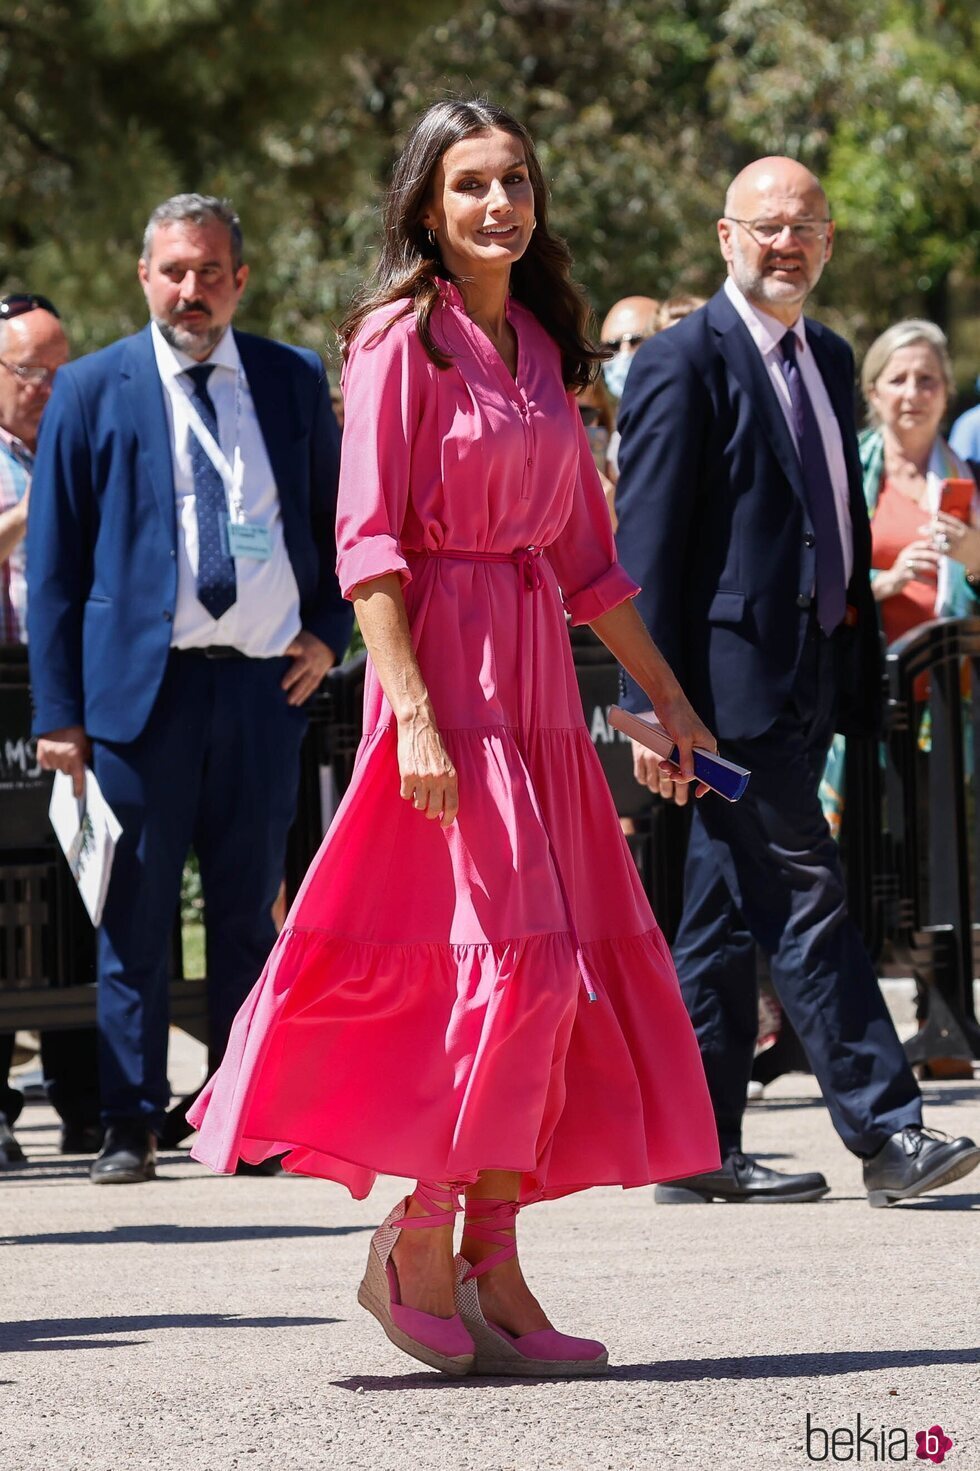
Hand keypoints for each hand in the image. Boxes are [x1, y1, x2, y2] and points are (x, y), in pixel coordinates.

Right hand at [37, 725, 90, 797]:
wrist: (58, 718)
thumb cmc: (75, 728)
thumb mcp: (86, 742)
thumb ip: (86, 755)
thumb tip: (87, 765)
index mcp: (74, 756)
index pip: (77, 777)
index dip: (77, 788)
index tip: (77, 795)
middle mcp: (61, 758)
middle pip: (67, 772)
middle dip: (71, 766)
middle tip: (72, 755)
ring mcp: (50, 756)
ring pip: (57, 768)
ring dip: (61, 763)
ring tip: (63, 750)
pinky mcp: (41, 754)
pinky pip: (47, 765)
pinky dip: (51, 760)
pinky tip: (54, 751)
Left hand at [281, 630, 336, 705]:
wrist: (327, 643)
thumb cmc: (304, 641)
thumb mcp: (295, 638)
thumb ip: (284, 646)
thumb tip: (263, 650)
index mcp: (300, 647)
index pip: (292, 647)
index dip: (286, 650)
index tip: (277, 654)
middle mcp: (309, 657)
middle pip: (300, 668)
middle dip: (292, 678)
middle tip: (282, 687)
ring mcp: (316, 667)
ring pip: (307, 681)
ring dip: (299, 692)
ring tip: (290, 702)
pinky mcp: (320, 675)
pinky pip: (312, 686)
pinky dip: (305, 695)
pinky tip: (297, 703)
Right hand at [397, 702, 457, 827]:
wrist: (419, 726)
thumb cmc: (433, 745)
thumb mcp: (447, 763)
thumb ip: (447, 783)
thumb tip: (444, 805)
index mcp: (451, 776)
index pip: (453, 806)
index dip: (448, 818)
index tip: (444, 823)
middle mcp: (438, 779)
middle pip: (434, 809)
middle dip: (430, 813)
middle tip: (428, 811)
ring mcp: (422, 778)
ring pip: (419, 804)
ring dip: (418, 802)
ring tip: (418, 791)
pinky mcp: (407, 775)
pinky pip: (406, 795)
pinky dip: (406, 792)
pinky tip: (409, 783)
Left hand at [630, 697, 717, 804]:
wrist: (666, 700)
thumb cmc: (678, 715)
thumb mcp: (682, 739)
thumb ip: (686, 759)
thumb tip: (689, 777)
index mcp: (709, 745)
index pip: (714, 769)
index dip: (708, 782)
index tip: (699, 793)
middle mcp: (703, 747)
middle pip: (697, 769)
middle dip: (684, 775)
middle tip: (671, 775)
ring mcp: (692, 745)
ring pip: (686, 765)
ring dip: (675, 769)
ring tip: (663, 766)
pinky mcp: (682, 743)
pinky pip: (678, 759)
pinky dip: (671, 762)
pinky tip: (663, 761)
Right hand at [881, 539, 940, 596]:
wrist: (891, 581)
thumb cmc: (905, 568)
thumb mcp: (910, 558)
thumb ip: (920, 552)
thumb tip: (936, 545)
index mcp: (907, 551)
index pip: (918, 544)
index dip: (930, 545)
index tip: (939, 547)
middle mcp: (904, 557)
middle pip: (921, 554)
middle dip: (934, 556)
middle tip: (944, 559)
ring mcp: (904, 567)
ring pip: (921, 565)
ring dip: (932, 567)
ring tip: (941, 570)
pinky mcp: (905, 576)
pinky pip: (919, 578)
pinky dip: (928, 581)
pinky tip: (934, 583)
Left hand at [923, 512, 979, 576]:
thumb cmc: (978, 545)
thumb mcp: (978, 529)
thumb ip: (974, 517)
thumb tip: (972, 504)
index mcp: (965, 530)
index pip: (952, 520)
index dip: (942, 516)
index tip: (934, 513)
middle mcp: (960, 538)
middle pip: (944, 529)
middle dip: (933, 526)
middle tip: (924, 526)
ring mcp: (956, 547)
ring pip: (940, 539)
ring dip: (930, 536)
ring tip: (922, 533)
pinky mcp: (952, 557)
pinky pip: (940, 551)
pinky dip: (932, 547)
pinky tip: (926, 544)